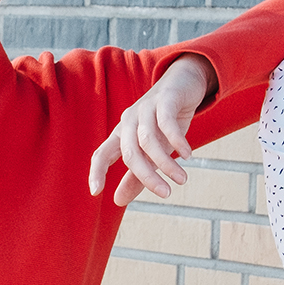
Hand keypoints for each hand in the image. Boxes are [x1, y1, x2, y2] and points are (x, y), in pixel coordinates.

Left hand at [88, 55, 215, 206]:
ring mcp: (145, 108)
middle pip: (130, 153)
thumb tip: (118, 201)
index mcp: (122, 134)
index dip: (96, 172)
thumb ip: (137, 176)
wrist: (184, 83)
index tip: (95, 193)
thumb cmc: (166, 121)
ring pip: (148, 140)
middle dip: (146, 176)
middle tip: (166, 194)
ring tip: (182, 179)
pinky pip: (167, 122)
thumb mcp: (154, 150)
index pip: (101, 154)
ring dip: (166, 162)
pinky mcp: (165, 99)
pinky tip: (188, 154)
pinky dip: (177, 140)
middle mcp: (129, 121)